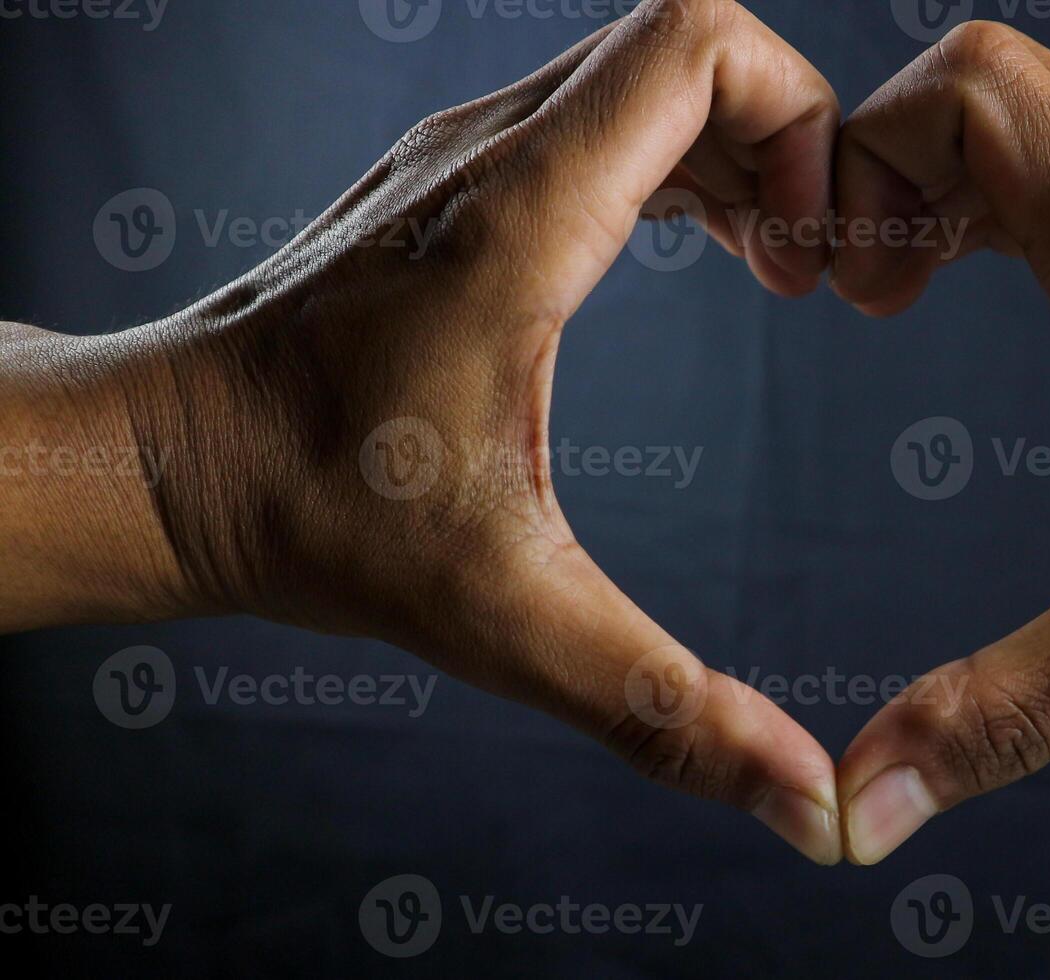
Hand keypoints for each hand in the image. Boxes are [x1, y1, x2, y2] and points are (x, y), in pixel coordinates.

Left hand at [4, 0, 845, 862]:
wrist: (164, 463)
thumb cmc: (314, 519)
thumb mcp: (506, 622)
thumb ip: (665, 709)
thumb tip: (809, 805)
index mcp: (522, 218)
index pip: (699, 46)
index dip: (802, 124)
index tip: (815, 259)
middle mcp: (493, 152)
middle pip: (692, 44)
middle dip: (793, 137)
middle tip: (819, 270)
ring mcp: (469, 155)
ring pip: (650, 72)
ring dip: (742, 149)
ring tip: (781, 269)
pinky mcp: (457, 181)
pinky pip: (608, 114)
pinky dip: (685, 161)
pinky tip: (709, 256)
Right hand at [828, 22, 1049, 863]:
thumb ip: (1014, 713)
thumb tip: (862, 809)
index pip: (975, 102)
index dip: (868, 163)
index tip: (846, 294)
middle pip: (980, 77)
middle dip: (876, 161)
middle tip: (851, 294)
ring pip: (1020, 100)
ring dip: (925, 173)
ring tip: (886, 293)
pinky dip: (977, 191)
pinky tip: (963, 283)